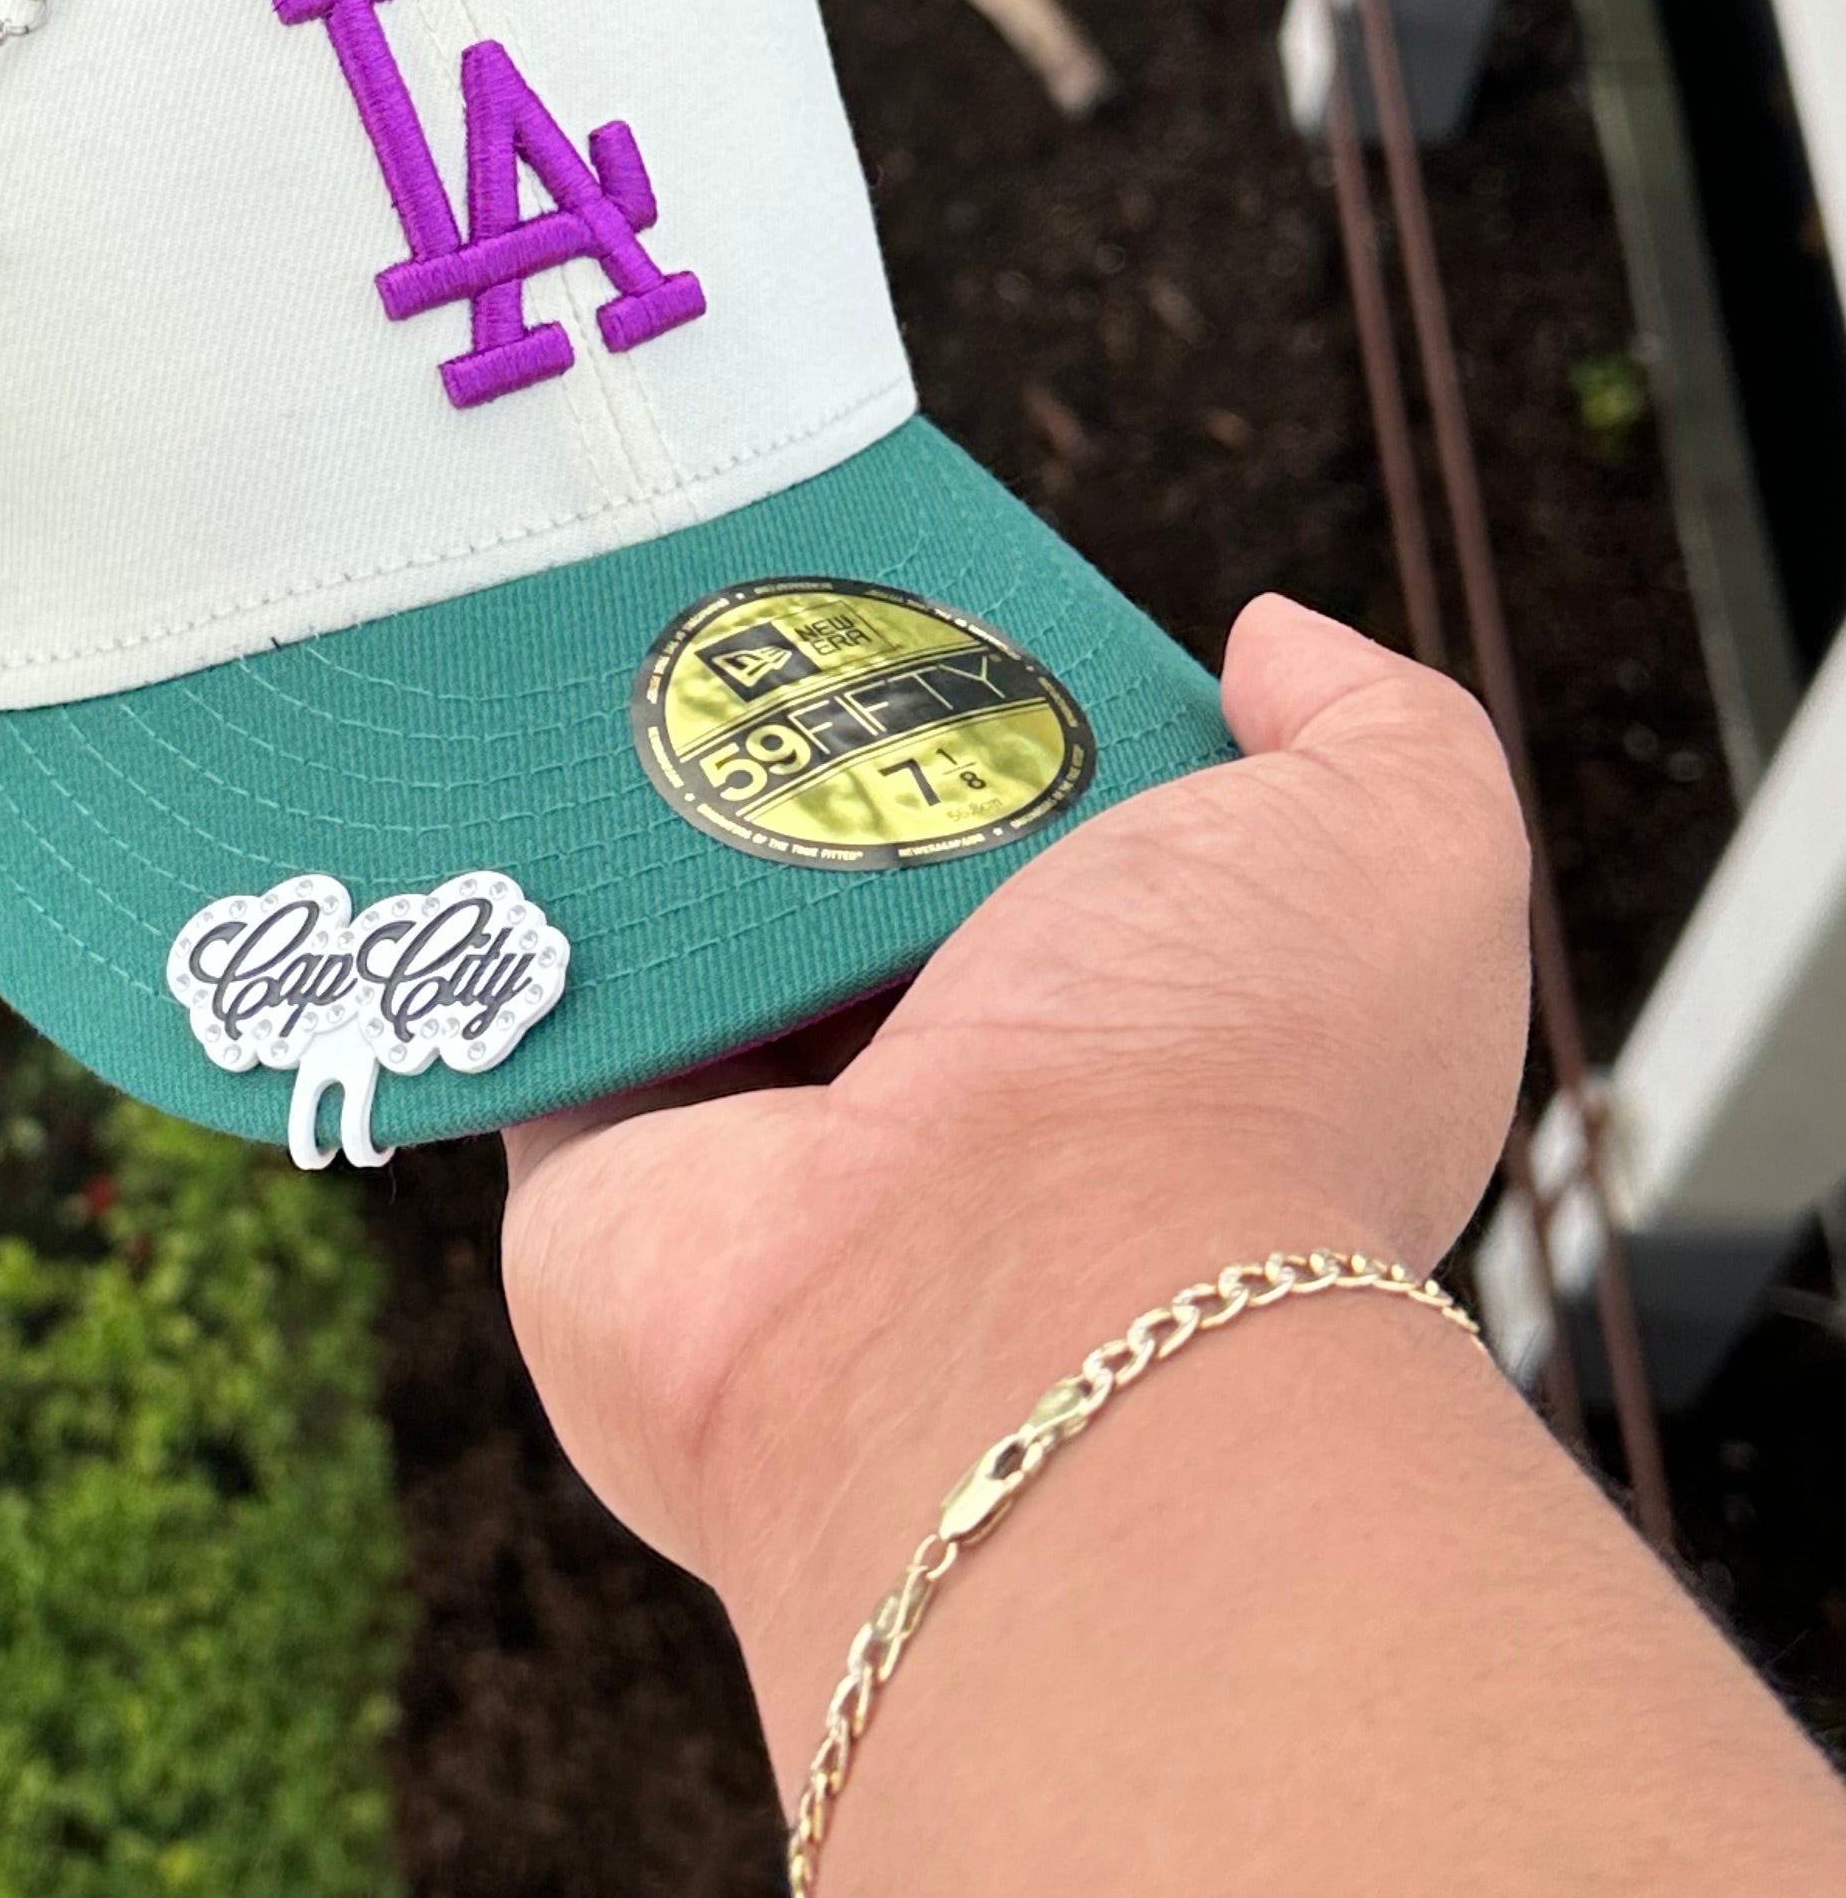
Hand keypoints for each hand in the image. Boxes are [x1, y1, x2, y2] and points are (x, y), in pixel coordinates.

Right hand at [500, 597, 1532, 1693]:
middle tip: (750, 589)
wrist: (1013, 1308)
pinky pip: (538, 1002)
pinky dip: (514, 898)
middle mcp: (960, 1127)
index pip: (1062, 864)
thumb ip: (1375, 724)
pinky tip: (500, 752)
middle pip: (852, 881)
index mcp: (1145, 1053)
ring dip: (651, 798)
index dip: (1018, 724)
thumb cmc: (1231, 1085)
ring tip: (616, 628)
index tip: (954, 614)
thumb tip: (1263, 640)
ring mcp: (768, 1165)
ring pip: (686, 928)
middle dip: (806, 746)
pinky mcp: (597, 1186)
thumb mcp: (1398, 849)